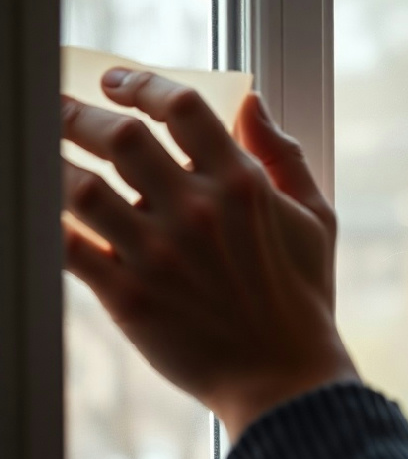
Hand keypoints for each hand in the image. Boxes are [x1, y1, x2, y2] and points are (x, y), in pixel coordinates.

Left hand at [62, 69, 358, 441]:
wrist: (284, 376)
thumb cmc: (303, 297)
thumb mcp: (316, 218)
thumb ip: (285, 156)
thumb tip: (253, 104)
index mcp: (243, 184)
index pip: (181, 107)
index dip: (141, 83)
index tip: (118, 82)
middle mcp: (196, 210)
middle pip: (121, 136)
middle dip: (82, 113)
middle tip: (65, 108)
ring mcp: (157, 253)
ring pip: (80, 186)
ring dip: (53, 159)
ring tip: (42, 150)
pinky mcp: (127, 295)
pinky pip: (67, 245)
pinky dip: (46, 221)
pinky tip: (41, 208)